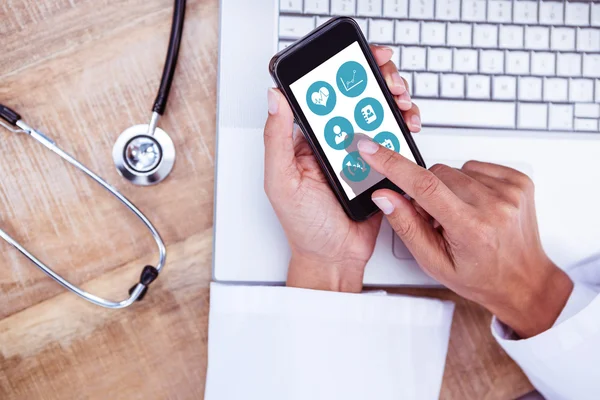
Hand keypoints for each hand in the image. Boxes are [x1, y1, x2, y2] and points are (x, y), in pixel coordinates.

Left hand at [264, 45, 420, 292]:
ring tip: (401, 101)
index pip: (323, 96)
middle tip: (389, 80)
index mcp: (307, 141)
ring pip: (378, 115)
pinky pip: (393, 141)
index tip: (357, 59)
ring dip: (393, 100)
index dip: (341, 72)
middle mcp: (333, 143)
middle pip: (356, 99)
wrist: (335, 259)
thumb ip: (277, 140)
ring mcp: (358, 154)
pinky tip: (407, 125)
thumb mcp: (281, 182)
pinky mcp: (379, 168)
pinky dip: (404, 127)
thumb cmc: (304, 227)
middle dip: (376, 80)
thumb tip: (275, 99)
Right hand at [356, 141, 572, 337]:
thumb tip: (385, 196)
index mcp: (472, 228)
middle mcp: (495, 205)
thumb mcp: (434, 262)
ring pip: (455, 169)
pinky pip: (475, 167)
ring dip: (449, 188)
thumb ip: (407, 226)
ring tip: (461, 214)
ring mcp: (510, 191)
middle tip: (438, 219)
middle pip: (436, 174)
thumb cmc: (481, 276)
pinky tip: (475, 205)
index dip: (392, 164)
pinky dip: (468, 182)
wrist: (524, 281)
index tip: (371, 149)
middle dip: (427, 191)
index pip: (423, 186)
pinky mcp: (519, 180)